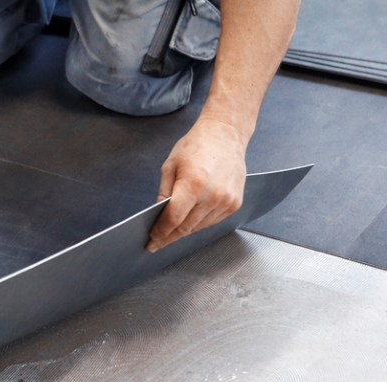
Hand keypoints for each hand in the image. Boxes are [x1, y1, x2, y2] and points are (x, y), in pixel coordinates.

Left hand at [147, 118, 246, 251]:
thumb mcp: (170, 166)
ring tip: (172, 230)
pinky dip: (199, 223)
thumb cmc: (196, 146)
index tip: (152, 241)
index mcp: (193, 185)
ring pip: (199, 227)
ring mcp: (226, 201)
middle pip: (186, 228)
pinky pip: (212, 221)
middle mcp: (212, 196)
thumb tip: (158, 217)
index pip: (173, 219)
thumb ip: (163, 193)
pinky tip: (191, 217)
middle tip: (157, 242)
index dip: (161, 232)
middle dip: (169, 236)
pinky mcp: (234, 203)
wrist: (225, 134)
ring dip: (184, 230)